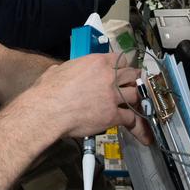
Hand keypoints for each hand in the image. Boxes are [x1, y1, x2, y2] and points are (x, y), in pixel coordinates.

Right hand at [28, 53, 152, 144]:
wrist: (48, 110)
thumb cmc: (48, 91)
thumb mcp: (59, 70)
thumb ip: (69, 69)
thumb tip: (61, 71)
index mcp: (97, 62)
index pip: (120, 59)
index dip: (123, 66)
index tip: (123, 70)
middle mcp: (109, 77)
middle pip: (132, 75)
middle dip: (135, 80)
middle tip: (136, 84)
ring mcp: (112, 96)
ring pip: (136, 95)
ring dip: (137, 99)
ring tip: (140, 103)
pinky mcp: (112, 115)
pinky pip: (131, 118)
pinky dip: (136, 124)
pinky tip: (140, 130)